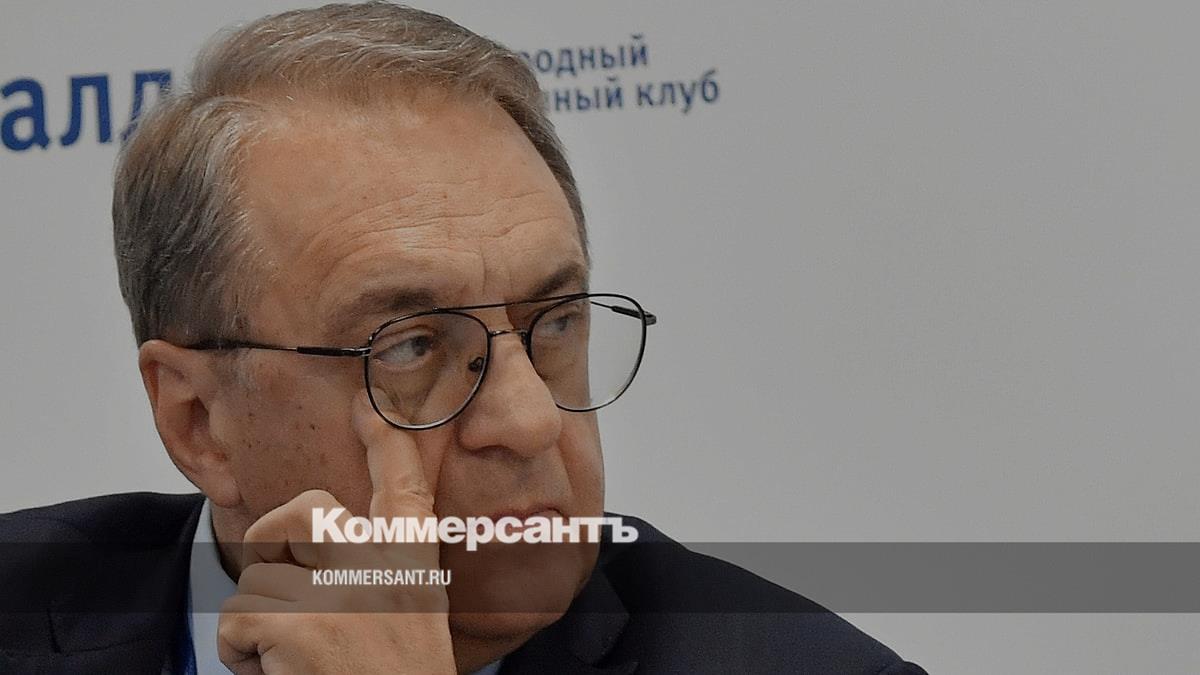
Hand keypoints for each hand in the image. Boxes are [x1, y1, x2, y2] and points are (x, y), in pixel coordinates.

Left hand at [217, 390, 454, 673]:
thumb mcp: (413, 621)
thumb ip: (384, 576)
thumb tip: (330, 536)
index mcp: (416, 569)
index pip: (407, 488)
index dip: (387, 442)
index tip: (371, 406)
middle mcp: (385, 570)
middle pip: (307, 512)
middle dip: (275, 536)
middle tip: (282, 583)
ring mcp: (343, 593)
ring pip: (260, 577)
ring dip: (259, 624)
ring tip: (291, 662)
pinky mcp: (300, 624)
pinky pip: (238, 620)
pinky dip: (241, 657)